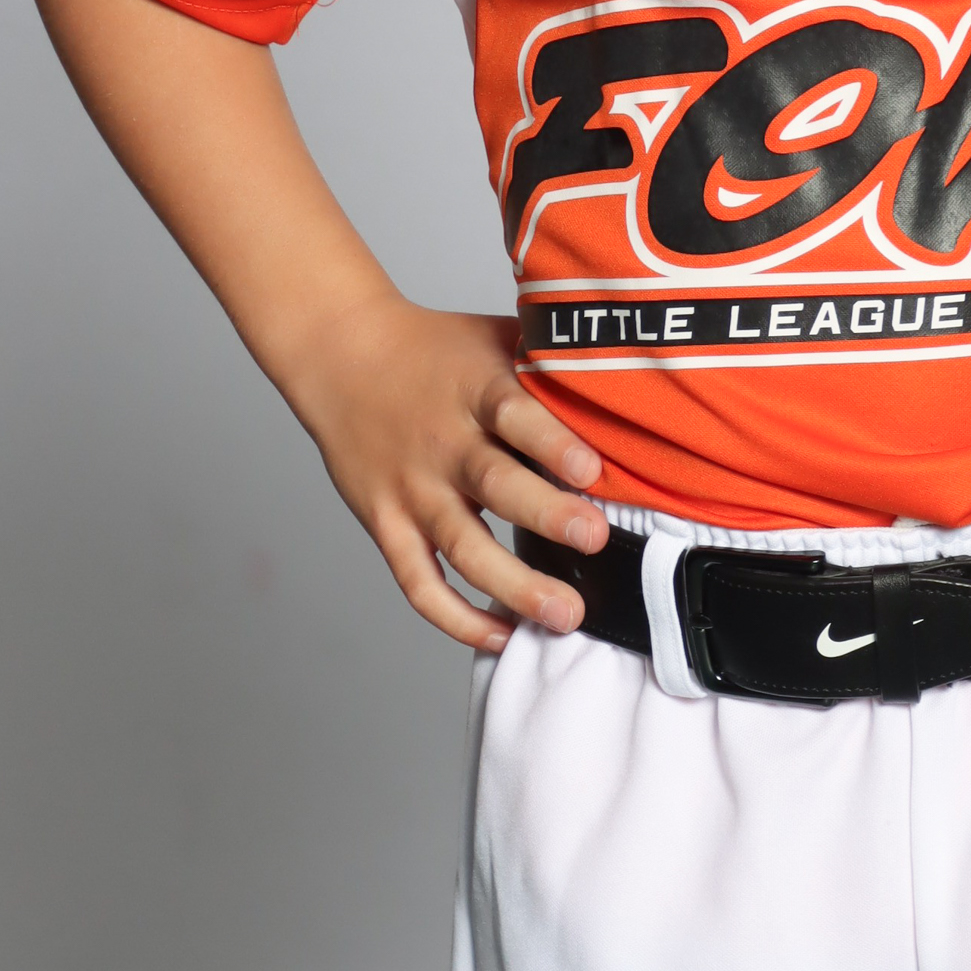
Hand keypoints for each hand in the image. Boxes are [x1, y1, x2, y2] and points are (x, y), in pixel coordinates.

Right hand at [282, 294, 607, 651]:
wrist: (343, 356)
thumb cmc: (435, 348)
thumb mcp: (495, 336)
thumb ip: (550, 359)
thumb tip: (626, 373)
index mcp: (475, 389)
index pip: (515, 415)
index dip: (553, 443)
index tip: (593, 470)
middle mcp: (443, 443)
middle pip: (495, 485)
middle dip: (546, 516)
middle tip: (593, 539)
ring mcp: (412, 489)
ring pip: (463, 546)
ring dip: (513, 585)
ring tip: (564, 613)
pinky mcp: (387, 524)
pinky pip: (419, 582)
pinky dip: (456, 616)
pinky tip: (500, 635)